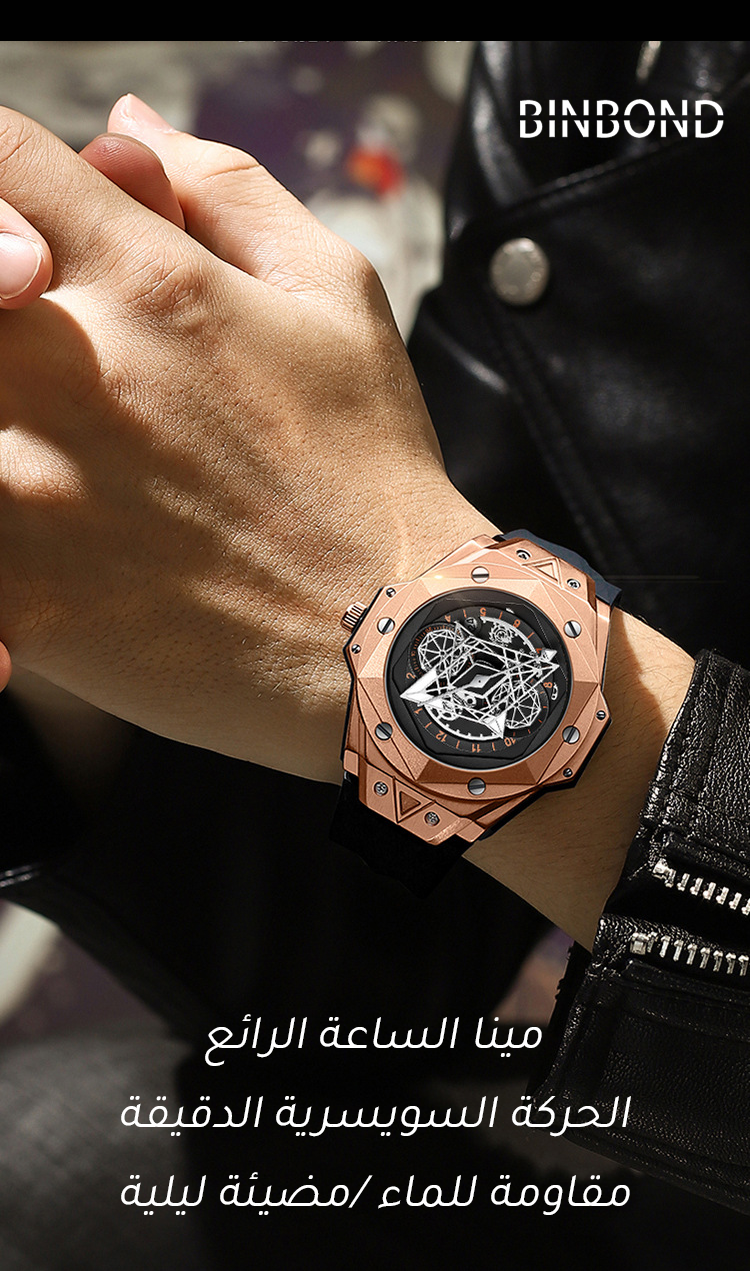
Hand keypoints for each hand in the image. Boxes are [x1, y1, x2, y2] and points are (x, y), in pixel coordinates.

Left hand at [0, 100, 495, 781]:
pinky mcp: (21, 585)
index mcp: (155, 281)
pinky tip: (40, 514)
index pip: (0, 159)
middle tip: (40, 338)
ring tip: (46, 431)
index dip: (0, 185)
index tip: (27, 235)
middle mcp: (78, 364)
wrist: (389, 646)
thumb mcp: (337, 298)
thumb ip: (224, 194)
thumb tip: (122, 127)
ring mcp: (36, 479)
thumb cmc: (372, 474)